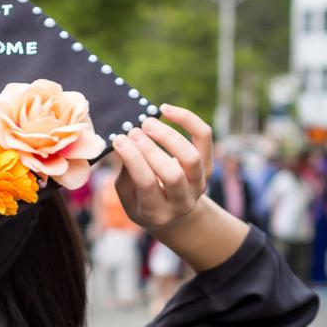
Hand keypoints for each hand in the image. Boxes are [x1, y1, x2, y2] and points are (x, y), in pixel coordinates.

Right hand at [112, 103, 212, 235]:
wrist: (176, 216)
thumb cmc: (143, 203)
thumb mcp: (128, 198)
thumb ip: (126, 174)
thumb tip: (123, 143)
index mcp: (156, 211)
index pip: (146, 183)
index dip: (132, 158)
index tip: (118, 139)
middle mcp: (181, 201)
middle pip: (171, 174)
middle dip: (150, 149)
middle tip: (133, 131)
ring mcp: (198, 184)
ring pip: (191, 158)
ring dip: (169, 136)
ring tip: (148, 122)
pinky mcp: (207, 167)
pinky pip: (204, 139)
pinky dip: (188, 121)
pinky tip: (166, 110)